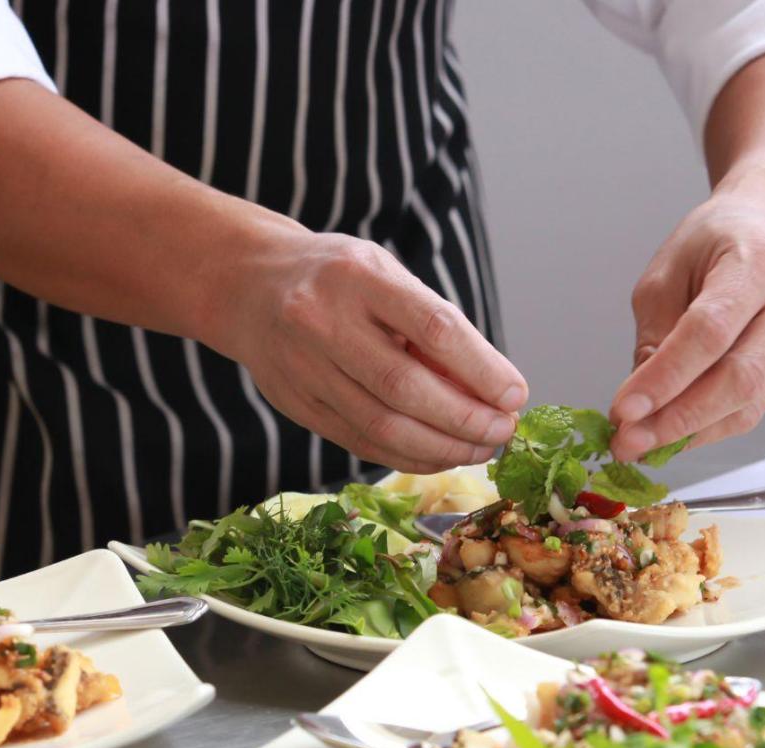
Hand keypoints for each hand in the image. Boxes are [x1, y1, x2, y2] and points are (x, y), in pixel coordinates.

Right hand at [208, 233, 527, 473]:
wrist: (249, 287)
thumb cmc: (337, 279)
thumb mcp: (384, 273)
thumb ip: (430, 323)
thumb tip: (491, 387)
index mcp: (359, 276)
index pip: (432, 327)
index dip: (480, 368)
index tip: (515, 395)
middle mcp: (324, 320)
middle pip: (405, 386)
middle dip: (465, 419)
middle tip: (504, 431)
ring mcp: (304, 367)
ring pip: (381, 425)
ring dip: (442, 447)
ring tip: (481, 448)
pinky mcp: (296, 404)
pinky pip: (360, 443)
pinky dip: (408, 456)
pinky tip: (440, 455)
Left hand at [607, 188, 764, 461]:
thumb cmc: (720, 240)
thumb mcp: (670, 268)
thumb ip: (656, 331)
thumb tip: (640, 400)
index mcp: (760, 262)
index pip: (710, 332)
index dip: (665, 377)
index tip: (623, 411)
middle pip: (740, 377)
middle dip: (678, 419)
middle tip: (629, 442)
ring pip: (749, 403)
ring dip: (690, 433)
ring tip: (640, 444)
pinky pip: (752, 408)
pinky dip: (708, 427)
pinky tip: (671, 432)